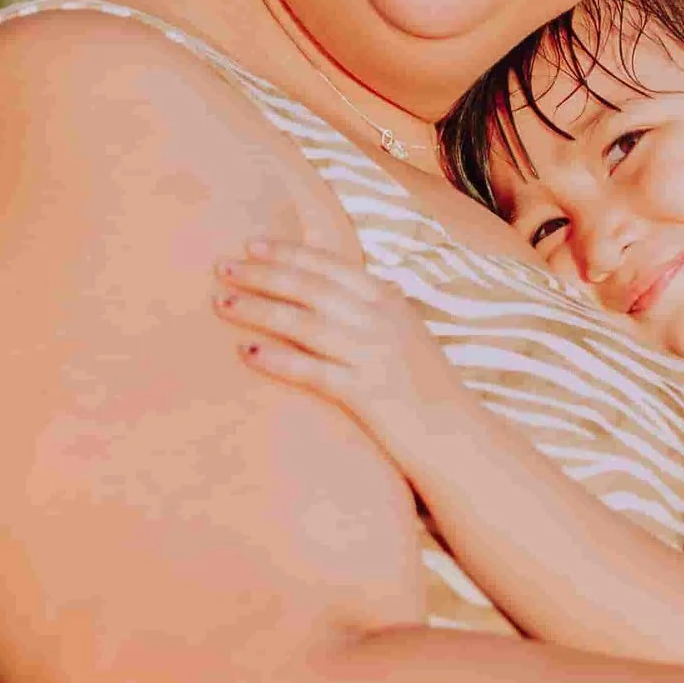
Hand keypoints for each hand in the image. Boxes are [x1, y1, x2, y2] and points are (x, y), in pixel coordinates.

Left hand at [214, 239, 465, 472]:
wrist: (461, 438)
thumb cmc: (429, 389)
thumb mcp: (408, 336)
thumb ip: (379, 311)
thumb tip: (351, 291)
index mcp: (390, 301)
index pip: (330, 266)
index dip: (287, 252)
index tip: (250, 244)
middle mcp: (381, 321)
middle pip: (310, 287)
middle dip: (262, 273)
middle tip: (221, 266)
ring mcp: (374, 355)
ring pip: (304, 322)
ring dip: (258, 309)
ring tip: (221, 302)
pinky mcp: (366, 393)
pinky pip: (312, 370)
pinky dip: (277, 358)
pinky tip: (246, 351)